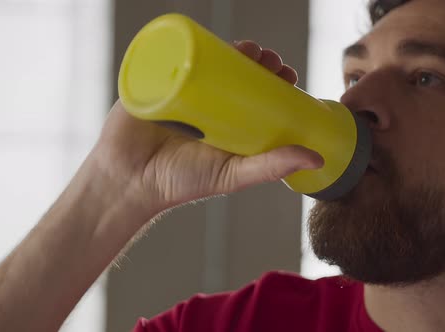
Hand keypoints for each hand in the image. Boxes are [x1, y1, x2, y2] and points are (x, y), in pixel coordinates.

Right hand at [91, 40, 323, 219]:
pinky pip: (174, 57)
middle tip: (272, 61)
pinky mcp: (156, 81)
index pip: (257, 96)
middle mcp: (208, 105)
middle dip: (259, 62)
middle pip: (237, 74)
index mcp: (227, 125)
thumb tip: (317, 158)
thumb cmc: (180, 182)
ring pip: (211, 61)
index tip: (289, 75)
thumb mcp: (232, 174)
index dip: (275, 82)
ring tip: (252, 50)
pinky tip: (211, 41)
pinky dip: (192, 44)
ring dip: (234, 50)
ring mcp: (181, 91)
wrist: (127, 182)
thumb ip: (271, 167)